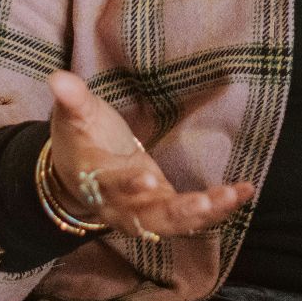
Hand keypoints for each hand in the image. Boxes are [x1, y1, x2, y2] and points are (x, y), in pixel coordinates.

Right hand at [45, 70, 254, 240]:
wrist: (79, 177)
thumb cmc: (81, 142)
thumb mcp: (74, 118)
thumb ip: (72, 100)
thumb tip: (57, 77)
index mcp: (96, 180)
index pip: (110, 185)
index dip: (126, 185)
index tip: (145, 178)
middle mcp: (121, 206)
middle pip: (148, 217)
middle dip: (177, 212)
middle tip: (204, 203)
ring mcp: (145, 212)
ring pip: (174, 222)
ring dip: (205, 213)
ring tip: (233, 196)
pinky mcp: (165, 210)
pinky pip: (192, 216)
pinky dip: (219, 208)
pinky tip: (244, 192)